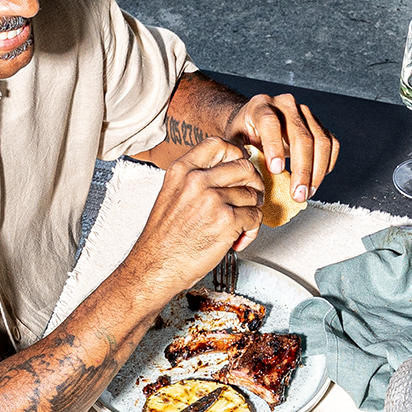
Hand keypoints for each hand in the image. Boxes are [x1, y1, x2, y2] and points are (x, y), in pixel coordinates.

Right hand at [129, 138, 265, 283]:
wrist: (156, 267)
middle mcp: (197, 180)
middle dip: (254, 183)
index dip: (237, 154)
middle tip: (251, 197)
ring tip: (239, 225)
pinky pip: (255, 217)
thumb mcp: (171, 195)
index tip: (240, 167)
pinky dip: (251, 230)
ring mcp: (213, 199)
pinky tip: (237, 239)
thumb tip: (228, 171)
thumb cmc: (164, 238)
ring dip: (252, 211)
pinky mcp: (227, 220)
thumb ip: (195, 179)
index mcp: (182, 170)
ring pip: (253, 194)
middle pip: (244, 166)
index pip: (219, 144)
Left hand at [224, 91, 339, 209]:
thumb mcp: (233, 143)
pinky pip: (331, 144)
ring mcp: (305, 113)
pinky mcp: (318, 125)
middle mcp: (285, 104)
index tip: (276, 170)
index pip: (270, 122)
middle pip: (301, 135)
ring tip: (307, 192)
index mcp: (260, 105)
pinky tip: (316, 180)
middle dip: (302, 169)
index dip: (274, 147)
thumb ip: (240, 156)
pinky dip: (327, 165)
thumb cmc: (242, 134)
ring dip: (317, 171)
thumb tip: (253, 178)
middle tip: (297, 193)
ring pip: (321, 140)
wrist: (251, 122)